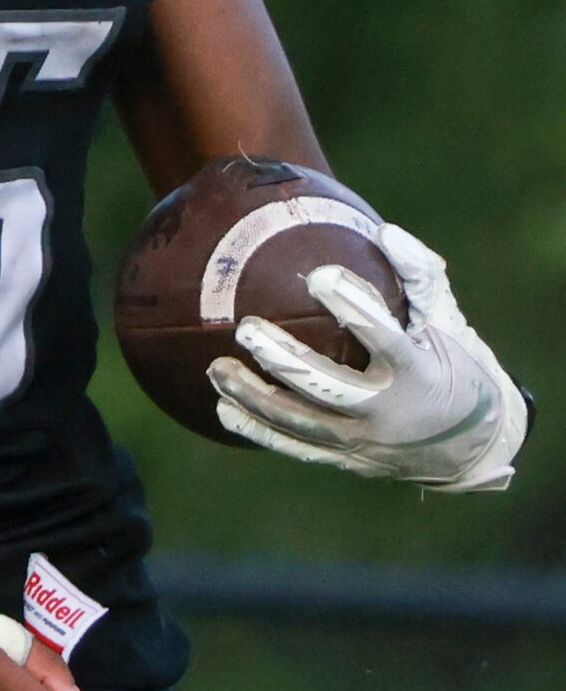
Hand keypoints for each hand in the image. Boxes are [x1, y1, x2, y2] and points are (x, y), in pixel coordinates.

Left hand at [209, 222, 525, 490]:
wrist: (474, 445)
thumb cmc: (456, 366)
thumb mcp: (449, 322)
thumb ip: (420, 276)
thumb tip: (384, 230)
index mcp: (420, 374)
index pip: (385, 339)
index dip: (355, 307)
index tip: (319, 275)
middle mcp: (389, 414)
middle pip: (329, 388)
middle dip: (285, 361)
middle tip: (246, 330)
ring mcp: (365, 443)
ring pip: (302, 423)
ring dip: (255, 397)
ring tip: (215, 369)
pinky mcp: (348, 460)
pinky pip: (297, 448)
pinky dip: (259, 430)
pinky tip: (222, 408)